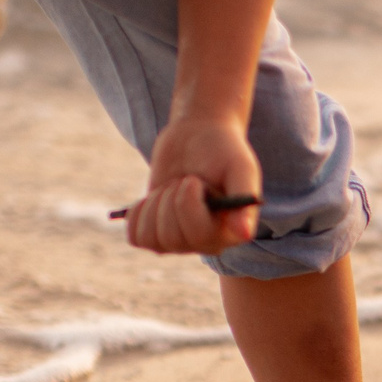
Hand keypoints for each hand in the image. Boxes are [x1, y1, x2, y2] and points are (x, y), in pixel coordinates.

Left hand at [126, 113, 261, 253]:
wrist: (198, 138)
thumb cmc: (223, 150)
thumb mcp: (239, 166)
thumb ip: (244, 195)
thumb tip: (243, 233)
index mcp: (232, 232)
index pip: (199, 234)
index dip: (188, 202)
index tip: (193, 179)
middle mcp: (208, 243)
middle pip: (171, 237)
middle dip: (170, 198)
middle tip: (184, 180)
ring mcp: (181, 242)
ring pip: (151, 238)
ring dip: (155, 203)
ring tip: (172, 187)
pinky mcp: (156, 235)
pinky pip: (136, 237)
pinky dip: (138, 213)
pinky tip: (154, 197)